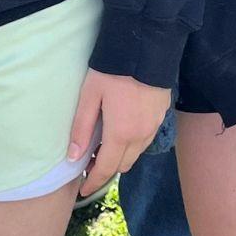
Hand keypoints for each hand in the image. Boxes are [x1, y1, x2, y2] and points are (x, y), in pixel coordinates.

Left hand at [66, 68, 169, 189]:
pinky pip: (146, 140)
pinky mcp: (161, 115)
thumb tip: (73, 157)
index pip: (106, 168)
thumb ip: (81, 128)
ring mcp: (154, 126)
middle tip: (89, 161)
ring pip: (136, 154)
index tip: (83, 190)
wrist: (147, 45)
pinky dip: (133, 144)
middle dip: (106, 169)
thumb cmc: (113, 69)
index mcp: (121, 133)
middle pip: (122, 165)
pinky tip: (122, 130)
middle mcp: (141, 135)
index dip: (94, 182)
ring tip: (104, 146)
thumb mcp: (90, 95)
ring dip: (120, 156)